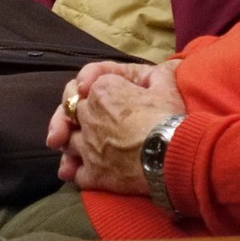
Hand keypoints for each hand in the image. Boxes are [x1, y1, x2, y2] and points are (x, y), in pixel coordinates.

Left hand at [49, 60, 184, 193]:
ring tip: (82, 148)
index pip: (86, 85)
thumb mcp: (167, 86)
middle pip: (71, 113)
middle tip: (85, 124)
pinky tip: (82, 173)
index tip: (98, 95)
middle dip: (75, 117)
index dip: (91, 90)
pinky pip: (76, 173)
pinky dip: (76, 172)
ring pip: (68, 142)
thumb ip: (160, 74)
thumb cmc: (167, 117)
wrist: (171, 155)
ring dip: (72, 144)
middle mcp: (87, 114)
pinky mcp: (92, 173)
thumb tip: (169, 66)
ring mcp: (87, 145)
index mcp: (102, 89)